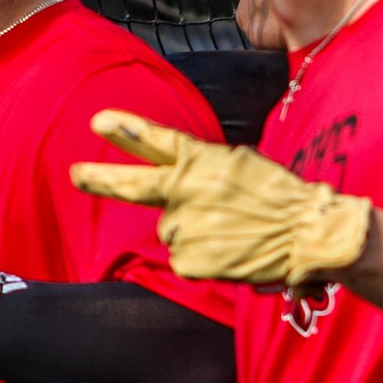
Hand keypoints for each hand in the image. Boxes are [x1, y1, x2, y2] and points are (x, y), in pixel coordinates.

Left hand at [71, 109, 371, 294]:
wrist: (306, 234)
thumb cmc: (278, 195)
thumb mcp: (241, 163)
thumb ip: (204, 166)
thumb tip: (182, 173)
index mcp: (202, 160)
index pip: (157, 141)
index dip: (126, 130)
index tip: (97, 121)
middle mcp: (186, 191)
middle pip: (134, 184)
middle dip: (101, 178)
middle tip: (76, 174)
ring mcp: (185, 227)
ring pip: (171, 229)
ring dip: (192, 230)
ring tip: (228, 230)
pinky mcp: (189, 260)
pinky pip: (183, 258)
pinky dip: (201, 257)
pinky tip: (227, 251)